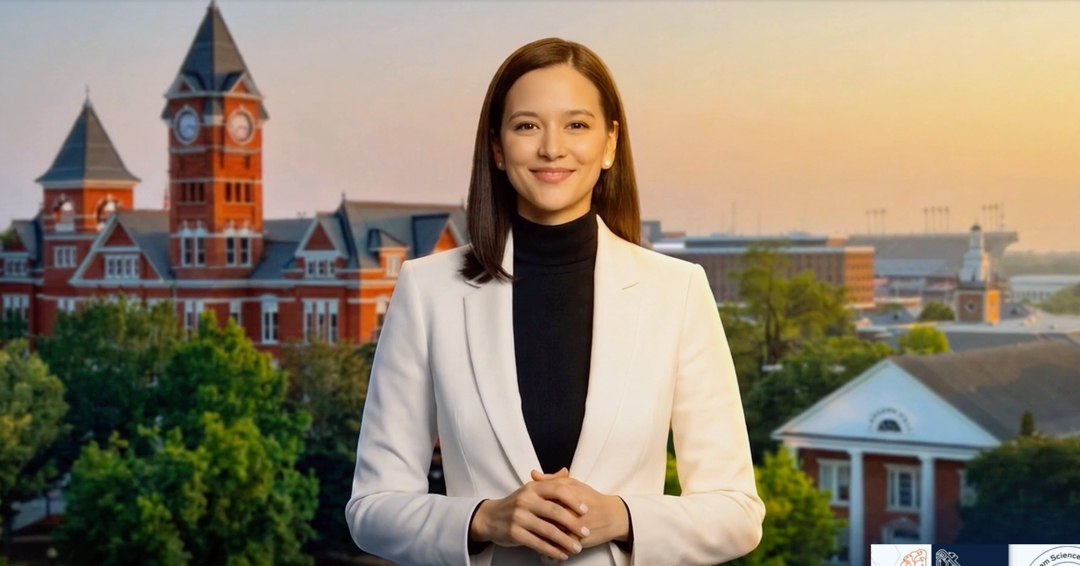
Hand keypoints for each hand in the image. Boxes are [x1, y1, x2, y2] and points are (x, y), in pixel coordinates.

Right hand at [469, 468, 589, 560]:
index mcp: (532, 488)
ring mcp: (519, 517)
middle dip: (573, 523)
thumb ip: (549, 481)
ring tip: (577, 547)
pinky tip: (561, 554)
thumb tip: (566, 472)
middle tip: (586, 532)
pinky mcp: (514, 533)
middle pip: (555, 511)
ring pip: (548, 530)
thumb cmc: (515, 503)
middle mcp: (525, 500)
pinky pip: (537, 543)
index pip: (557, 490)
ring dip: (565, 540)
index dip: (573, 500)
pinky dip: (552, 550)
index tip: (585, 510)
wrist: (489, 517)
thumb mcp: (530, 489)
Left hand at [530, 468, 630, 549]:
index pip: (542, 500)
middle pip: (543, 519)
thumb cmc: (591, 498)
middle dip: (533, 521)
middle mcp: (570, 513)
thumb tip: (533, 474)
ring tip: (530, 533)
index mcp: (566, 497)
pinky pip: (558, 547)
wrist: (612, 516)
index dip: (531, 503)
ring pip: (549, 535)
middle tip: (523, 520)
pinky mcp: (577, 542)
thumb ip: (551, 480)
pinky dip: (549, 547)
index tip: (524, 505)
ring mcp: (573, 530)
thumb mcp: (572, 484)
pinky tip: (542, 544)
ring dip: (538, 535)